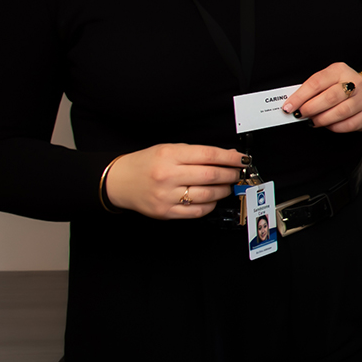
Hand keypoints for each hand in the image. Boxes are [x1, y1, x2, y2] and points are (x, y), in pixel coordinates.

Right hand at [106, 143, 246, 219]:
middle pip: (211, 176)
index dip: (230, 158)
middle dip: (230, 174)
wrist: (119, 181)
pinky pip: (197, 211)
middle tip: (237, 173)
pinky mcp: (166, 212)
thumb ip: (197, 153)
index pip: (209, 155)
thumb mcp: (169, 149)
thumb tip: (227, 156)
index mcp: (169, 156)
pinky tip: (213, 198)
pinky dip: (210, 205)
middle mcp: (168, 176)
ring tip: (227, 185)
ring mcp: (166, 196)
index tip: (241, 159)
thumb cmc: (145, 163)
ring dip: (224, 190)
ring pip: (207, 195)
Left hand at [280, 62, 361, 132]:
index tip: (289, 107)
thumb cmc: (342, 87)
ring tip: (313, 121)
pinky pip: (349, 125)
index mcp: (340, 71)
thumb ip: (312, 90)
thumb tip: (293, 104)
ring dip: (322, 120)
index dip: (300, 96)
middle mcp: (354, 83)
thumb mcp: (328, 80)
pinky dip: (334, 127)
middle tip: (301, 114)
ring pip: (340, 112)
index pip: (317, 82)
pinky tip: (328, 124)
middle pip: (330, 98)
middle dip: (311, 109)